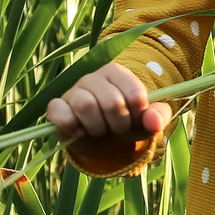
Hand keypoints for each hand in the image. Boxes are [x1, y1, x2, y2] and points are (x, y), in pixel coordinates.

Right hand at [47, 61, 173, 149]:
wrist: (104, 141)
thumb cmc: (128, 124)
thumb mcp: (148, 121)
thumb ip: (157, 117)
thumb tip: (154, 122)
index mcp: (117, 73)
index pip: (134, 93)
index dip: (138, 114)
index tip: (135, 119)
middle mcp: (93, 77)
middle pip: (111, 102)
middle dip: (119, 124)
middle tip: (118, 128)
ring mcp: (73, 91)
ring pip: (86, 105)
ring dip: (98, 128)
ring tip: (100, 130)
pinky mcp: (57, 107)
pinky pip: (59, 112)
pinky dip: (71, 126)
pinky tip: (80, 132)